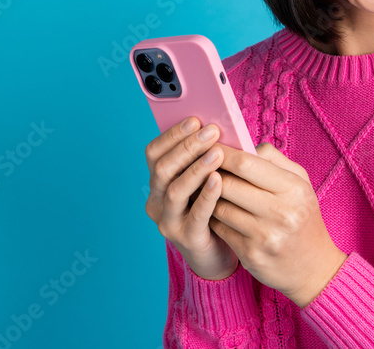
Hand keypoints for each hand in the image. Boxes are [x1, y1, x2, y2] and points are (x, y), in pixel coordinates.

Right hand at [144, 116, 239, 280]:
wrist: (218, 253)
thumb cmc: (214, 208)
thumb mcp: (204, 179)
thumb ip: (204, 157)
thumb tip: (217, 126)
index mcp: (158, 182)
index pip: (154, 153)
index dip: (172, 134)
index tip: (195, 119)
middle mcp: (157, 201)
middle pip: (162, 168)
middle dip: (187, 146)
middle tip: (211, 131)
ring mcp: (168, 221)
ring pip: (175, 190)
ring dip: (196, 168)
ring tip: (217, 152)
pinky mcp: (186, 239)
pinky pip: (195, 215)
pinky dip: (206, 195)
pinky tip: (219, 180)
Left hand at [208, 141, 347, 307]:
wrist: (314, 267)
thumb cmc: (302, 217)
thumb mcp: (300, 183)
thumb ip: (274, 159)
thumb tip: (242, 145)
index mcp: (294, 189)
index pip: (246, 163)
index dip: (222, 153)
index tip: (209, 146)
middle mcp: (281, 212)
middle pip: (228, 185)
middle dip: (209, 173)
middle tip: (199, 167)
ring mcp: (265, 236)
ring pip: (219, 207)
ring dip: (207, 196)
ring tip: (202, 187)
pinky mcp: (251, 255)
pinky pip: (219, 228)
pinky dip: (211, 217)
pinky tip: (210, 210)